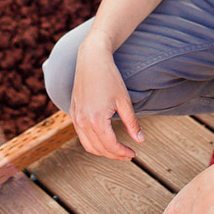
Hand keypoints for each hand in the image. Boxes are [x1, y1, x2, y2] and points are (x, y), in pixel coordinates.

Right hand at [69, 31, 144, 160]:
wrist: (91, 59)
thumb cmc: (110, 77)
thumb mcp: (124, 100)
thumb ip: (132, 123)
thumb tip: (140, 140)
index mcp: (96, 119)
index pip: (110, 145)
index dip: (122, 153)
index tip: (133, 153)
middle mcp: (83, 121)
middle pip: (99, 149)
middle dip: (114, 154)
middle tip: (127, 154)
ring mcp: (75, 117)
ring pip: (88, 145)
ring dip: (102, 151)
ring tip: (117, 150)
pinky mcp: (73, 112)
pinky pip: (82, 135)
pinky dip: (92, 142)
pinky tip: (104, 138)